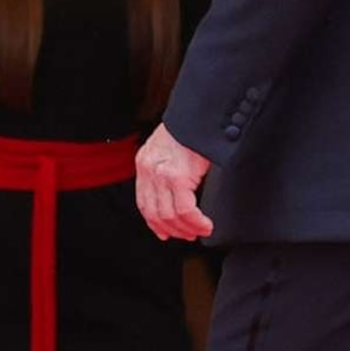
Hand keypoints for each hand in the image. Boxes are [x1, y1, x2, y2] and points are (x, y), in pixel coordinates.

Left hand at [136, 124, 215, 241]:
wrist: (198, 115)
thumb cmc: (190, 130)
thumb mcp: (170, 149)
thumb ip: (168, 169)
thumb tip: (176, 192)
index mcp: (145, 163)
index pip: (144, 203)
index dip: (154, 222)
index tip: (165, 232)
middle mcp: (148, 170)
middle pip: (154, 213)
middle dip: (172, 229)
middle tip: (188, 235)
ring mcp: (161, 174)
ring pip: (169, 215)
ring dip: (186, 228)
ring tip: (200, 231)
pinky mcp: (177, 176)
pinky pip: (184, 209)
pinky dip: (195, 222)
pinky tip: (205, 225)